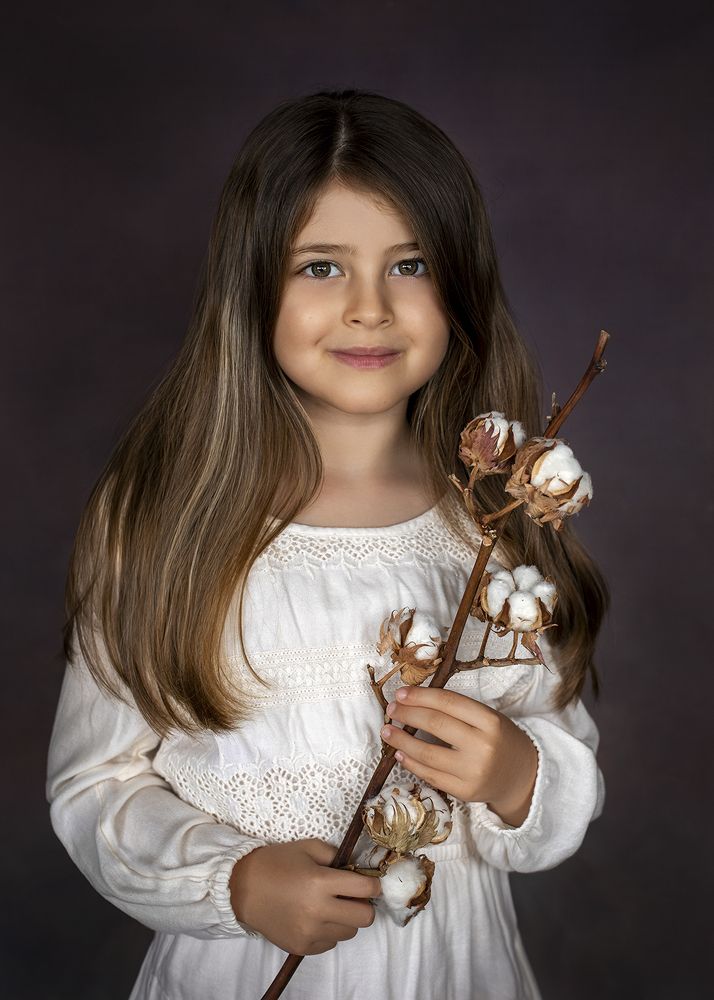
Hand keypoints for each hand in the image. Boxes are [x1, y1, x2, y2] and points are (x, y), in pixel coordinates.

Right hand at [229, 838, 380, 954]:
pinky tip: (315, 918)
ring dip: (346, 919)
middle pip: (365, 918)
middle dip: (364, 905)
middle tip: (352, 896)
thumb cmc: (276, 863)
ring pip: (349, 932)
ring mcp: (310, 933)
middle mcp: (318, 911)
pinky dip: (329, 931)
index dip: (373, 884)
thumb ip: (335, 855)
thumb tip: (356, 868)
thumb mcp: (307, 847)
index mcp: (320, 882)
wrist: (241, 889)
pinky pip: (331, 944)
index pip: (365, 889)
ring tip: (330, 906)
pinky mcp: (301, 948)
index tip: (370, 882)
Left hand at [380, 686, 537, 826]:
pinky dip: (411, 763)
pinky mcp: (465, 792)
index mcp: (490, 721)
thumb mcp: (488, 718)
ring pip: (428, 754)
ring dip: (401, 741)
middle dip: (407, 715)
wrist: (522, 776)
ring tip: (387, 731)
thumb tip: (413, 701)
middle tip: (391, 710)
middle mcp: (483, 746)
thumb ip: (457, 711)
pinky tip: (400, 753)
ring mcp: (473, 772)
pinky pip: (431, 776)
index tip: (400, 693)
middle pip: (436, 725)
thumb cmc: (499, 740)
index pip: (448, 702)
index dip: (421, 696)